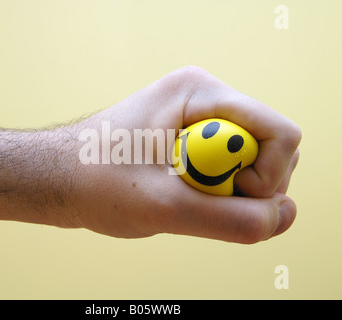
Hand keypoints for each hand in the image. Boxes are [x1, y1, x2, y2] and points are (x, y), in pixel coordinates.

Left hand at [62, 66, 300, 243]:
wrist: (57, 179)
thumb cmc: (95, 183)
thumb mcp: (163, 207)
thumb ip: (231, 219)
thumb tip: (284, 217)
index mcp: (199, 92)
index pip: (281, 134)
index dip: (267, 178)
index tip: (223, 199)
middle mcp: (206, 98)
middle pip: (272, 148)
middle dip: (248, 187)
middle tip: (195, 200)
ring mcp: (201, 118)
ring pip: (254, 163)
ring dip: (231, 193)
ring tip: (182, 197)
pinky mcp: (194, 139)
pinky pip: (232, 169)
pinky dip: (217, 194)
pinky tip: (180, 195)